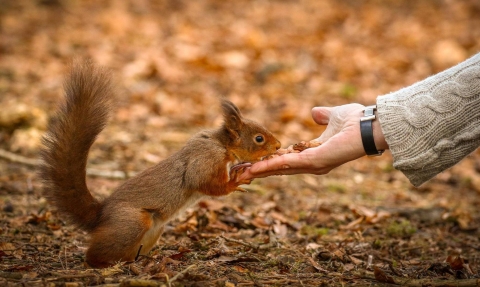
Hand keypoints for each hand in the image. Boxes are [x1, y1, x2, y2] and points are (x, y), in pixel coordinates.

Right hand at [239, 103, 388, 178]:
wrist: (370, 124)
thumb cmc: (356, 121)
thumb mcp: (333, 116)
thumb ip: (322, 116)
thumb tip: (314, 113)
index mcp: (315, 153)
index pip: (288, 159)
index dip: (271, 160)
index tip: (255, 161)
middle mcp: (313, 163)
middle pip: (281, 168)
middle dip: (261, 170)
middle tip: (242, 172)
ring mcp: (313, 164)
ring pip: (281, 169)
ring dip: (262, 171)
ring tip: (244, 172)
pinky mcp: (315, 161)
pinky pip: (288, 164)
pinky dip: (272, 166)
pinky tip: (257, 167)